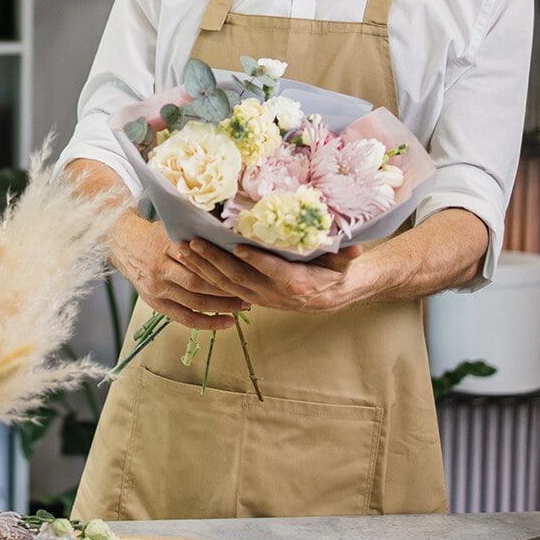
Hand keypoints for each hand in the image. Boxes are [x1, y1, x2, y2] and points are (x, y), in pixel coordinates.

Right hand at [110, 215, 248, 330]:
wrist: (122, 244)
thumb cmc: (155, 234)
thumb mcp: (173, 227)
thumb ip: (198, 233)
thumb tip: (230, 236)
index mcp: (165, 245)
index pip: (199, 260)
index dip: (223, 268)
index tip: (244, 272)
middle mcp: (159, 268)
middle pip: (198, 284)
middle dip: (226, 291)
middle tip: (248, 293)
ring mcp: (156, 288)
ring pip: (194, 302)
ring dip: (221, 307)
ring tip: (242, 307)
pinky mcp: (154, 302)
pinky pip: (183, 318)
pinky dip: (205, 323)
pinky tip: (224, 323)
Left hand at [176, 239, 365, 313]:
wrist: (331, 296)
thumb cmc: (336, 271)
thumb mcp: (344, 261)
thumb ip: (346, 254)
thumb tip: (356, 246)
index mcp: (296, 284)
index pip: (272, 272)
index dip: (255, 261)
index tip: (236, 246)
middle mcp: (274, 294)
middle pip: (240, 278)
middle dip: (214, 261)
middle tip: (195, 242)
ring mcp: (259, 297)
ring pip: (226, 285)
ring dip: (203, 268)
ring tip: (183, 249)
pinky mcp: (250, 296)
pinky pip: (223, 288)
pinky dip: (205, 275)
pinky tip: (189, 261)